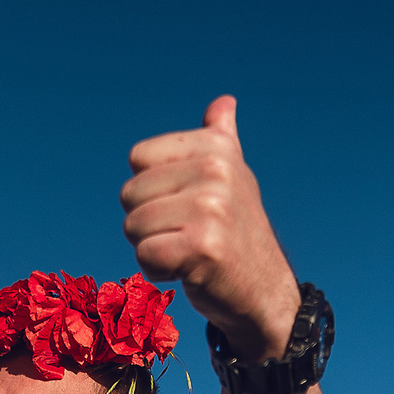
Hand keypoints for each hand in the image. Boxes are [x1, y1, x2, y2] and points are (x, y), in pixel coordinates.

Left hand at [120, 95, 301, 361]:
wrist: (263, 291)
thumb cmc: (236, 233)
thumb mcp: (233, 177)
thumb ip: (221, 138)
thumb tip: (224, 102)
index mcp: (217, 147)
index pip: (138, 157)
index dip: (151, 188)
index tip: (185, 203)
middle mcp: (216, 171)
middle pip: (130, 194)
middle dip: (148, 222)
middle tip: (187, 234)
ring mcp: (211, 208)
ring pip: (133, 226)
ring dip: (152, 248)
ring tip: (189, 251)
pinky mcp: (202, 247)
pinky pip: (144, 256)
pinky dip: (158, 271)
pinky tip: (188, 270)